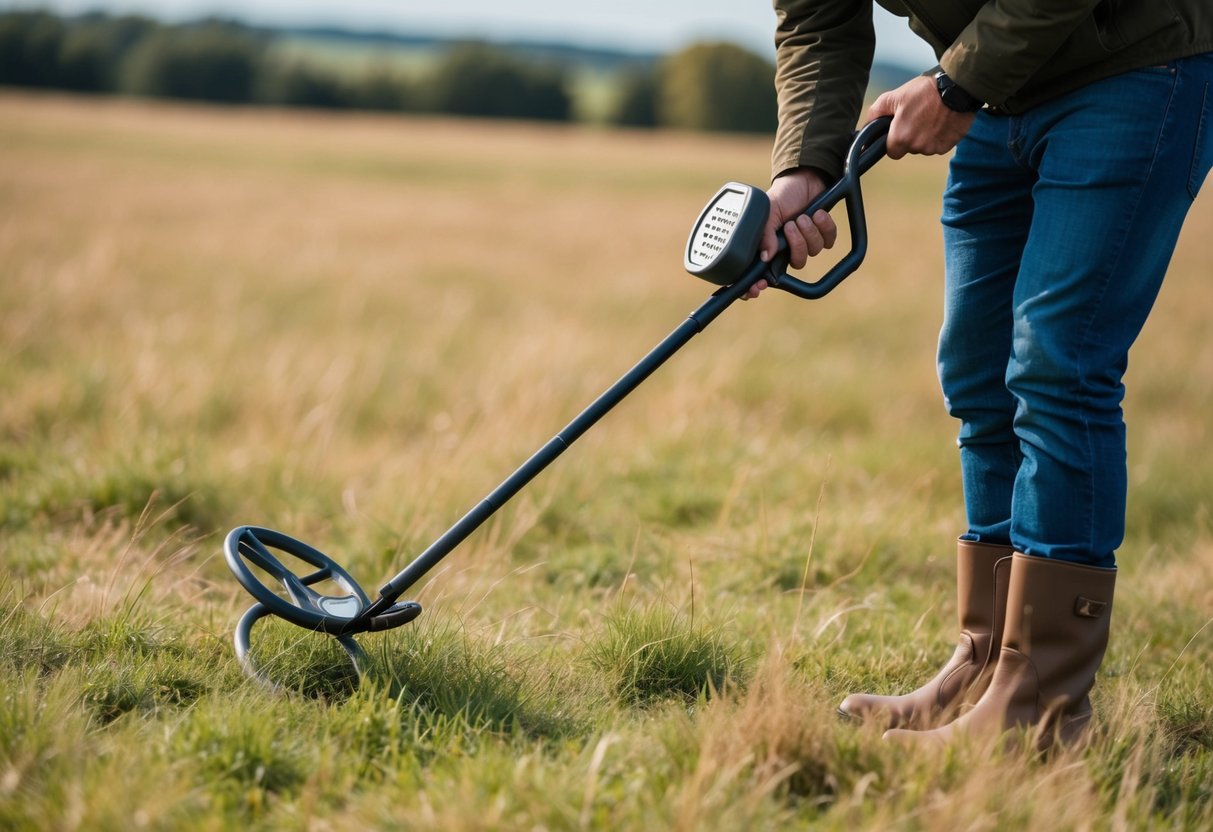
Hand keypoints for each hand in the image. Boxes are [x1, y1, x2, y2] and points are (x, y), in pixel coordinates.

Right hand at [748, 168, 835, 298]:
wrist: (803, 178)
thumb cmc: (781, 196)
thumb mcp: (767, 211)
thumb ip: (764, 233)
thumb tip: (765, 256)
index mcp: (769, 246)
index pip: (761, 274)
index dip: (757, 286)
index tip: (759, 286)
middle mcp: (787, 248)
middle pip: (796, 264)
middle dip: (797, 246)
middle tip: (791, 226)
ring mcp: (806, 242)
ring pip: (812, 252)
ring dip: (809, 232)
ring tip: (803, 216)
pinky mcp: (822, 234)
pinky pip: (828, 242)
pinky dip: (825, 227)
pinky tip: (817, 213)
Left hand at [868, 75, 975, 158]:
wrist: (957, 88)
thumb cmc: (924, 91)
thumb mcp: (894, 97)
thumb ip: (876, 113)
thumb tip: (866, 127)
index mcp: (900, 138)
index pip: (892, 152)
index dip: (894, 140)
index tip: (899, 129)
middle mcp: (916, 147)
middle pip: (909, 149)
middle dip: (910, 137)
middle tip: (917, 117)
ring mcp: (933, 148)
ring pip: (924, 148)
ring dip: (925, 137)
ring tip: (931, 117)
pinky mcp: (947, 146)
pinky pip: (938, 146)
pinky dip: (938, 136)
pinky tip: (941, 121)